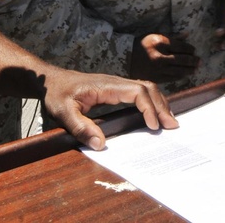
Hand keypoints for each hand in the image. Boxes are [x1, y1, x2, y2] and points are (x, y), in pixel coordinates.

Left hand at [40, 67, 177, 149]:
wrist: (51, 80)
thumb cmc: (57, 93)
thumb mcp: (63, 112)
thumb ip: (81, 127)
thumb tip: (100, 144)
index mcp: (107, 85)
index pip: (137, 91)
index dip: (149, 107)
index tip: (154, 126)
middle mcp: (115, 82)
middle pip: (147, 88)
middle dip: (161, 106)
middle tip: (172, 126)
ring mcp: (117, 85)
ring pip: (146, 88)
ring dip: (159, 103)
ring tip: (169, 122)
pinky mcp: (115, 90)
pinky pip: (139, 93)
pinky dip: (151, 103)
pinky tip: (154, 115)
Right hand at [129, 33, 199, 81]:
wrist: (125, 59)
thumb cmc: (141, 45)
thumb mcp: (155, 36)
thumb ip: (172, 36)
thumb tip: (187, 34)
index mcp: (160, 43)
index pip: (181, 46)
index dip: (190, 49)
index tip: (193, 50)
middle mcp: (159, 56)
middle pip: (182, 59)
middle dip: (193, 60)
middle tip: (199, 60)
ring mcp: (158, 69)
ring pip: (179, 70)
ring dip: (189, 69)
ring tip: (195, 68)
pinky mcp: (156, 78)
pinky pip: (172, 78)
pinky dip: (181, 76)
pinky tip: (186, 74)